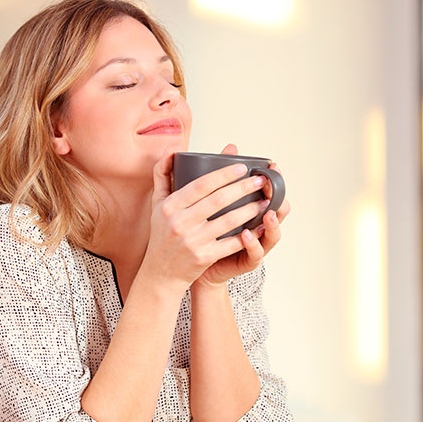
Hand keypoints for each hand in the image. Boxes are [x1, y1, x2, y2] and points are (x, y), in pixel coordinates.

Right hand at [139, 145, 271, 293]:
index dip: (224, 174)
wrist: (160, 272)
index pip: (201, 184)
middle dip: (244, 188)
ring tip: (265, 201)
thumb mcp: (157, 203)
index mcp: (170, 206)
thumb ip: (162, 174)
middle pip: (218, 200)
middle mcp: (180, 222)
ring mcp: (192, 241)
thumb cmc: (162, 233)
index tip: (242, 166)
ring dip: (251, 209)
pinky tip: (261, 227)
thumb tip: (171, 149)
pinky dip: (249, 235)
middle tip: (262, 180)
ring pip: (228, 221)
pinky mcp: (203, 257)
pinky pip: (231, 243)